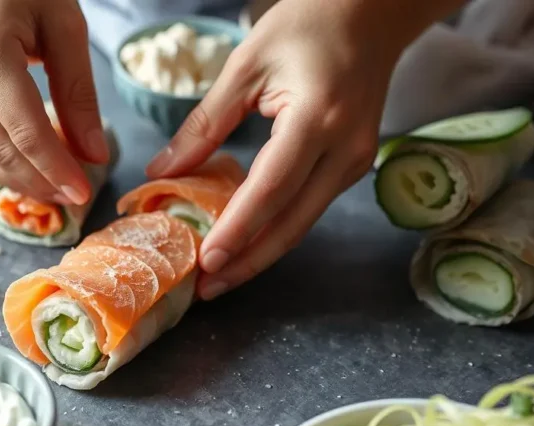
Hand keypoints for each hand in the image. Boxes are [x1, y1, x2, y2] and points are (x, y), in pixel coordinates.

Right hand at [0, 0, 109, 204]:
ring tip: (58, 192)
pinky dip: (1, 163)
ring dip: (21, 180)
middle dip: (40, 182)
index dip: (56, 169)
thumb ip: (78, 93)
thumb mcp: (64, 26)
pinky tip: (32, 172)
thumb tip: (94, 155)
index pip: (25, 132)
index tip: (84, 193)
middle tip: (77, 198)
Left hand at [146, 0, 459, 299]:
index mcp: (317, 118)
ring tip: (219, 277)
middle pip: (293, 223)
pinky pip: (310, 207)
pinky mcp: (354, 165)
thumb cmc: (308, 24)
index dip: (238, 229)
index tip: (206, 262)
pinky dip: (276, 229)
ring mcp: (356, 161)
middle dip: (248, 261)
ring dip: (261, 253)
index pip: (272, 188)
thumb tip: (161, 171)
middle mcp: (345, 148)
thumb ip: (205, 123)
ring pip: (304, 223)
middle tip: (206, 289)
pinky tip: (245, 242)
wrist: (372, 13)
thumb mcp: (246, 65)